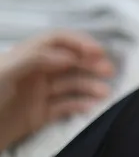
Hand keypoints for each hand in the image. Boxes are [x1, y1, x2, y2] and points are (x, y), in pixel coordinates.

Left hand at [0, 31, 115, 150]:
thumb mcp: (4, 72)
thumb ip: (36, 59)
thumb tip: (68, 57)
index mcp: (23, 58)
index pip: (56, 41)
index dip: (78, 42)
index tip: (97, 51)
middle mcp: (33, 73)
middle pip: (68, 61)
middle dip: (90, 63)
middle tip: (109, 71)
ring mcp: (37, 94)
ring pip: (70, 84)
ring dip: (90, 85)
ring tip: (105, 93)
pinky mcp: (39, 115)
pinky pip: (65, 107)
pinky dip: (81, 105)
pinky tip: (93, 107)